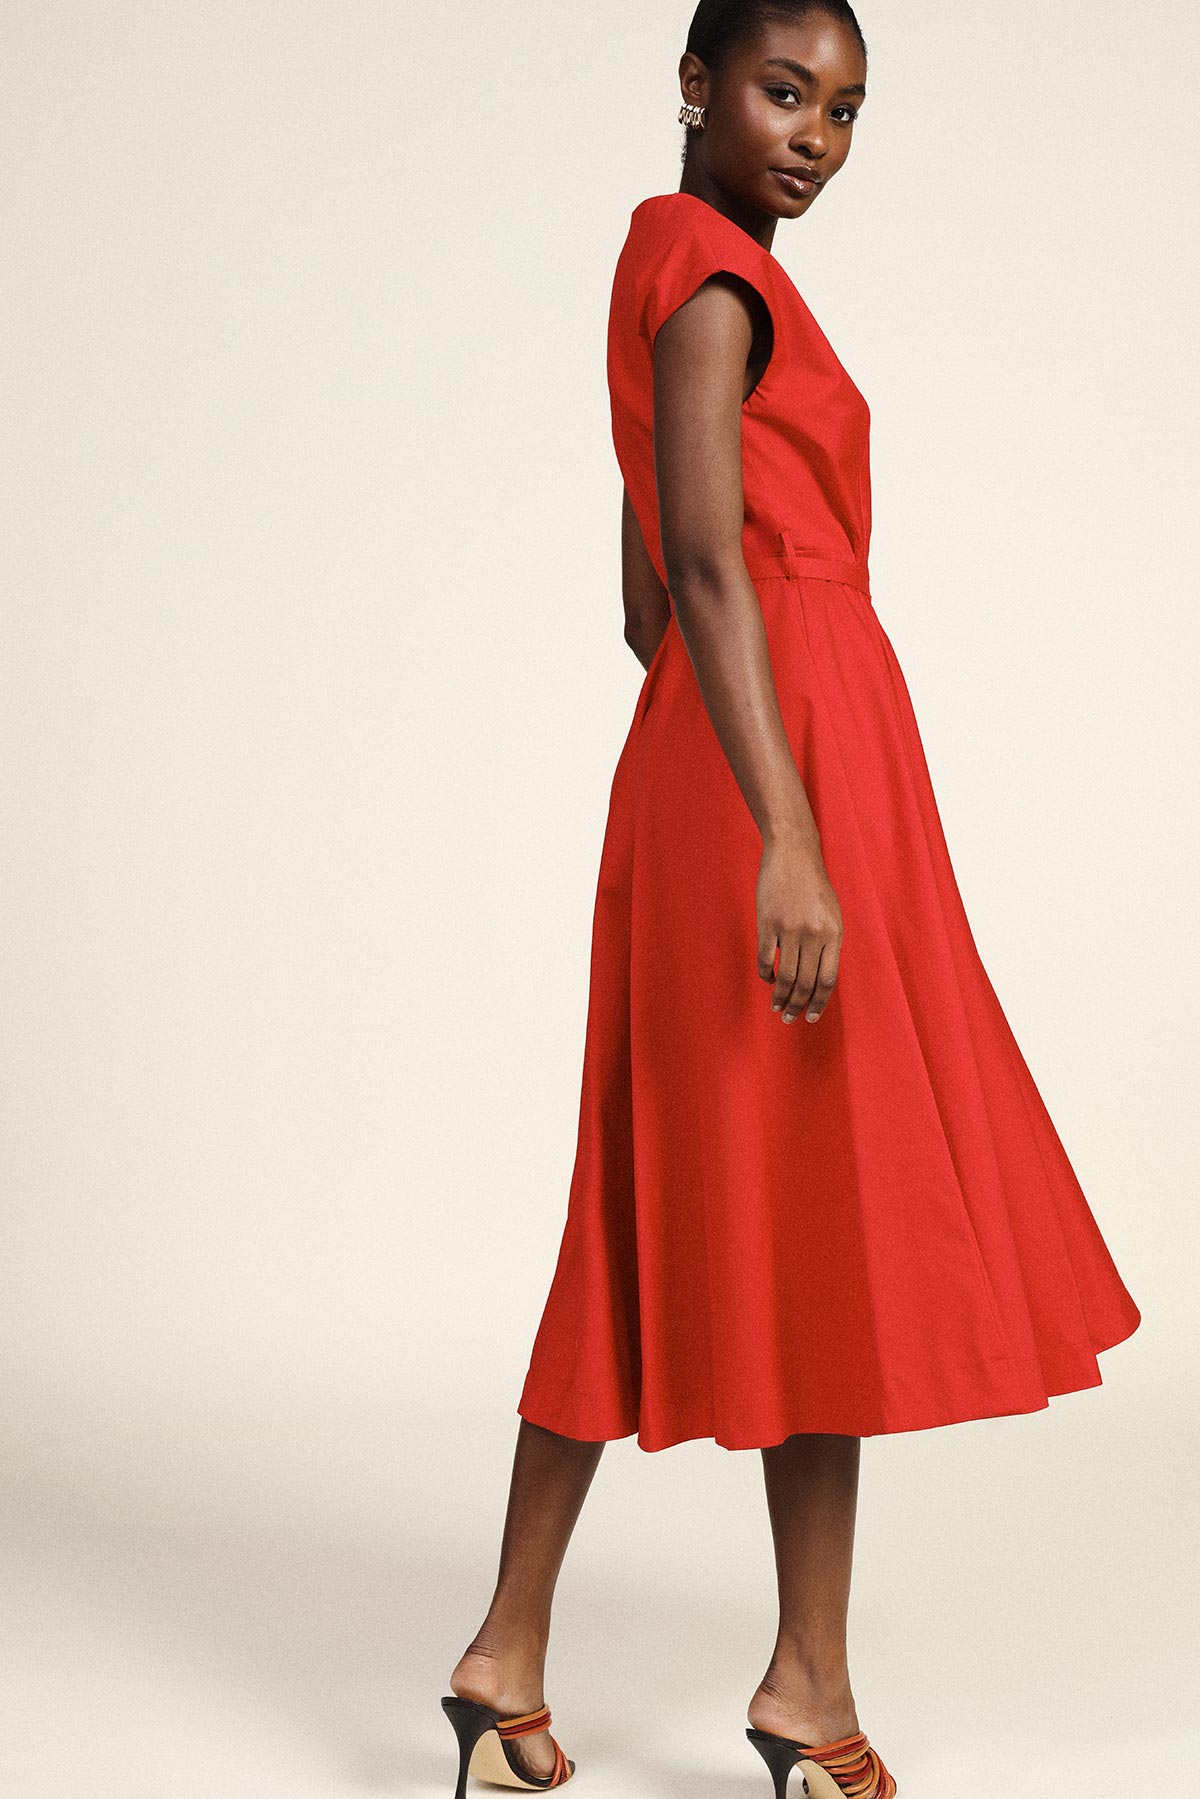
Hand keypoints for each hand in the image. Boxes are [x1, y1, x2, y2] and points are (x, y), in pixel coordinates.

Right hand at [756, 832, 843, 1022]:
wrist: (793, 854)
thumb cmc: (814, 884)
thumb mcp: (832, 913)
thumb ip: (828, 943)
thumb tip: (820, 976)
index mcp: (833, 933)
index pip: (828, 979)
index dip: (820, 1002)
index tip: (812, 1016)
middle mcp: (813, 934)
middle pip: (806, 983)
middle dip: (798, 1006)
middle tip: (790, 1018)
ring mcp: (789, 929)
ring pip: (786, 976)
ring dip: (781, 997)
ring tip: (777, 1008)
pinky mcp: (767, 924)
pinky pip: (765, 959)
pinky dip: (766, 975)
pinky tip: (768, 981)